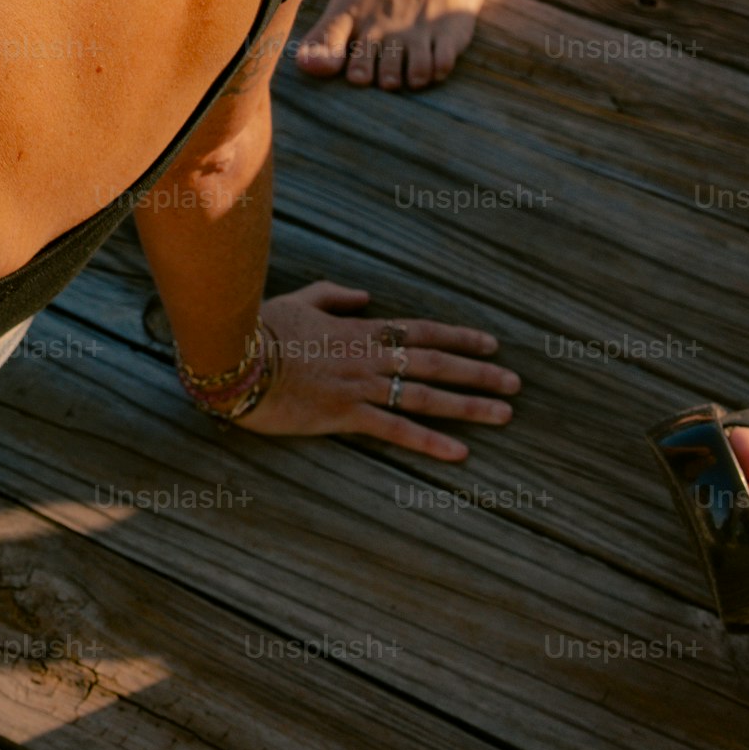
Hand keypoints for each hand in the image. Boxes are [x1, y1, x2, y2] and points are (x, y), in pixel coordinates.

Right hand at [233, 281, 519, 459]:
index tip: (492, 344)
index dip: (460, 337)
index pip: (423, 331)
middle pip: (437, 363)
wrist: (233, 356)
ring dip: (469, 405)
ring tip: (505, 414)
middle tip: (516, 383)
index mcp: (360, 330)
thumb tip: (364, 297)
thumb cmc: (260, 327)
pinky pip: (395, 431)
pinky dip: (430, 442)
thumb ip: (334, 296)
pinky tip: (460, 453)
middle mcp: (369, 357)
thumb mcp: (299, 300)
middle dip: (480, 372)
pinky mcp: (344, 415)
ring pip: (426, 395)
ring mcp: (360, 386)